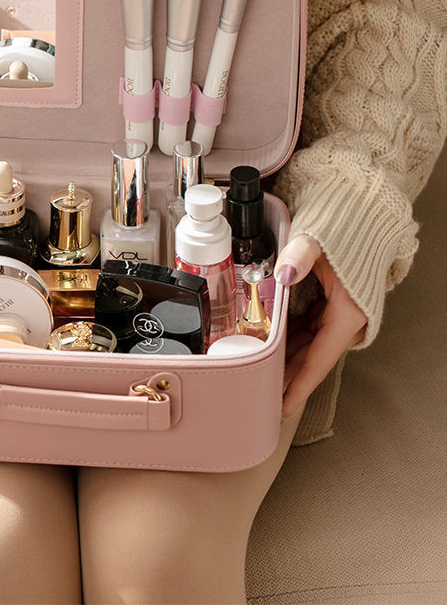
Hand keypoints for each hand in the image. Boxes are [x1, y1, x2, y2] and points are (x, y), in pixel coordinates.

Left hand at [275, 235, 366, 417]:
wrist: (364, 216)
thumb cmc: (346, 230)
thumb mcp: (318, 241)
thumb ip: (300, 256)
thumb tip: (286, 271)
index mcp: (347, 314)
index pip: (318, 361)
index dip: (298, 387)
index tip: (282, 407)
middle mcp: (345, 320)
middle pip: (310, 358)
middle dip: (286, 379)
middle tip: (260, 396)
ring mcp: (337, 313)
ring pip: (307, 345)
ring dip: (286, 359)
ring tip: (259, 374)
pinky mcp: (330, 305)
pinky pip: (308, 329)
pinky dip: (290, 338)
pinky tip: (270, 344)